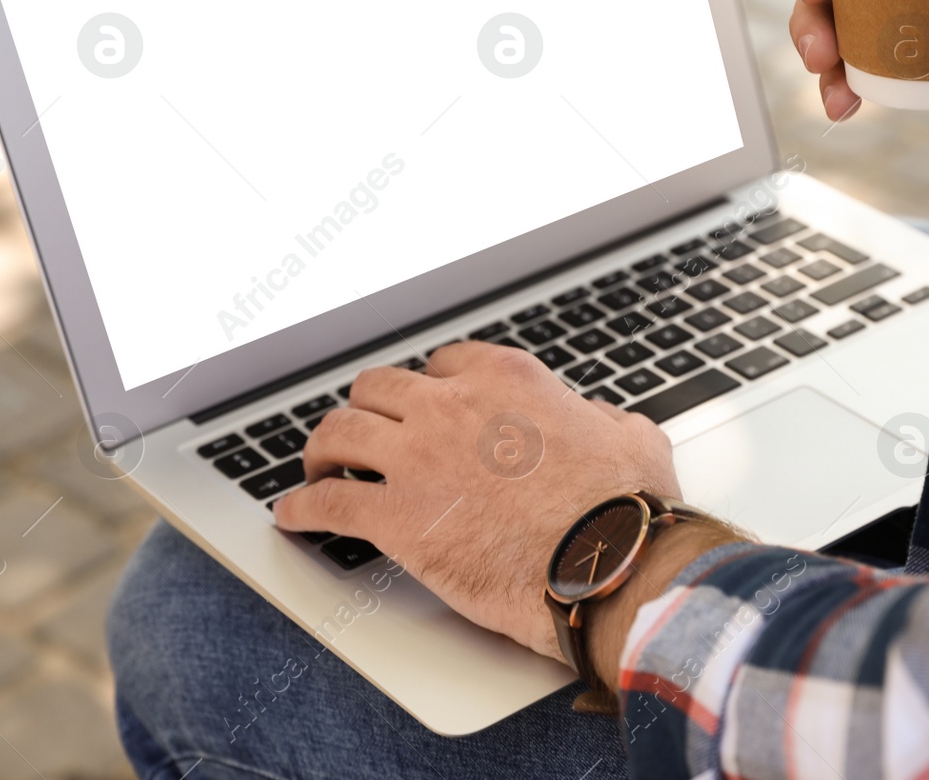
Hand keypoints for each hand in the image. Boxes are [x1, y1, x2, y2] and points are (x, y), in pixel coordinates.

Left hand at [272, 342, 681, 660]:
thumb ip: (605, 421)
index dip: (431, 387)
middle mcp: (453, 407)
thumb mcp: (635, 439)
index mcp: (508, 381)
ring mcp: (418, 460)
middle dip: (367, 410)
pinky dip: (301, 509)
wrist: (610, 565)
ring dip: (323, 451)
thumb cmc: (627, 509)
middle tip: (363, 435)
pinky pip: (325, 505)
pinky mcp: (396, 520)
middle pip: (378, 388)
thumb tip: (600, 422)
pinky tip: (293, 518)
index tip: (425, 407)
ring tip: (318, 469)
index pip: (446, 362)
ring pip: (339, 432)